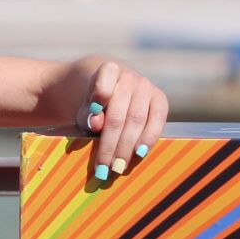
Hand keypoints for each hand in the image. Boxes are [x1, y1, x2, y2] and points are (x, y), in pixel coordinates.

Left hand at [77, 59, 167, 182]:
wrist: (108, 87)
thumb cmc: (89, 99)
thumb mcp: (80, 104)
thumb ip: (84, 113)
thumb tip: (96, 123)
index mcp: (106, 70)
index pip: (104, 83)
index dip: (99, 99)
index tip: (92, 124)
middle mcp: (129, 77)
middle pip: (118, 115)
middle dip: (110, 145)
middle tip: (102, 169)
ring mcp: (147, 87)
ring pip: (137, 121)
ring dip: (127, 148)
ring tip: (117, 168)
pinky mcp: (160, 100)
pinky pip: (156, 122)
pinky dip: (148, 139)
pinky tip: (139, 154)